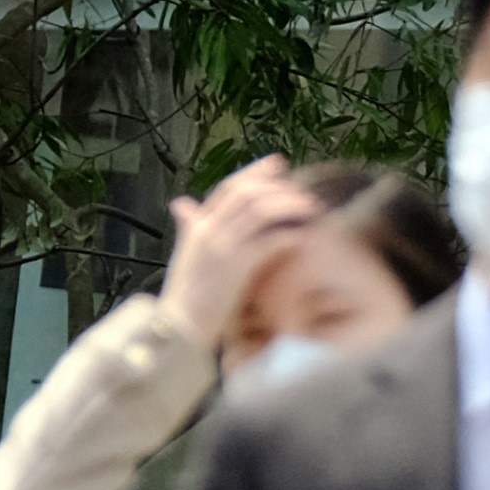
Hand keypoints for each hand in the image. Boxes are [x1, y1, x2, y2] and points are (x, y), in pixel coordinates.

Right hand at [165, 159, 315, 350]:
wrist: (178, 326)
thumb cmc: (186, 293)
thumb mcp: (186, 254)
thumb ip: (189, 227)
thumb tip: (181, 203)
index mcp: (197, 227)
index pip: (228, 189)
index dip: (254, 173)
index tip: (278, 162)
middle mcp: (207, 231)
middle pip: (246, 194)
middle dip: (278, 187)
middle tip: (302, 191)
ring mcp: (221, 247)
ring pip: (260, 211)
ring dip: (290, 206)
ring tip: (311, 209)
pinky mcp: (236, 266)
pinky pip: (270, 240)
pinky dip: (290, 233)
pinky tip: (305, 234)